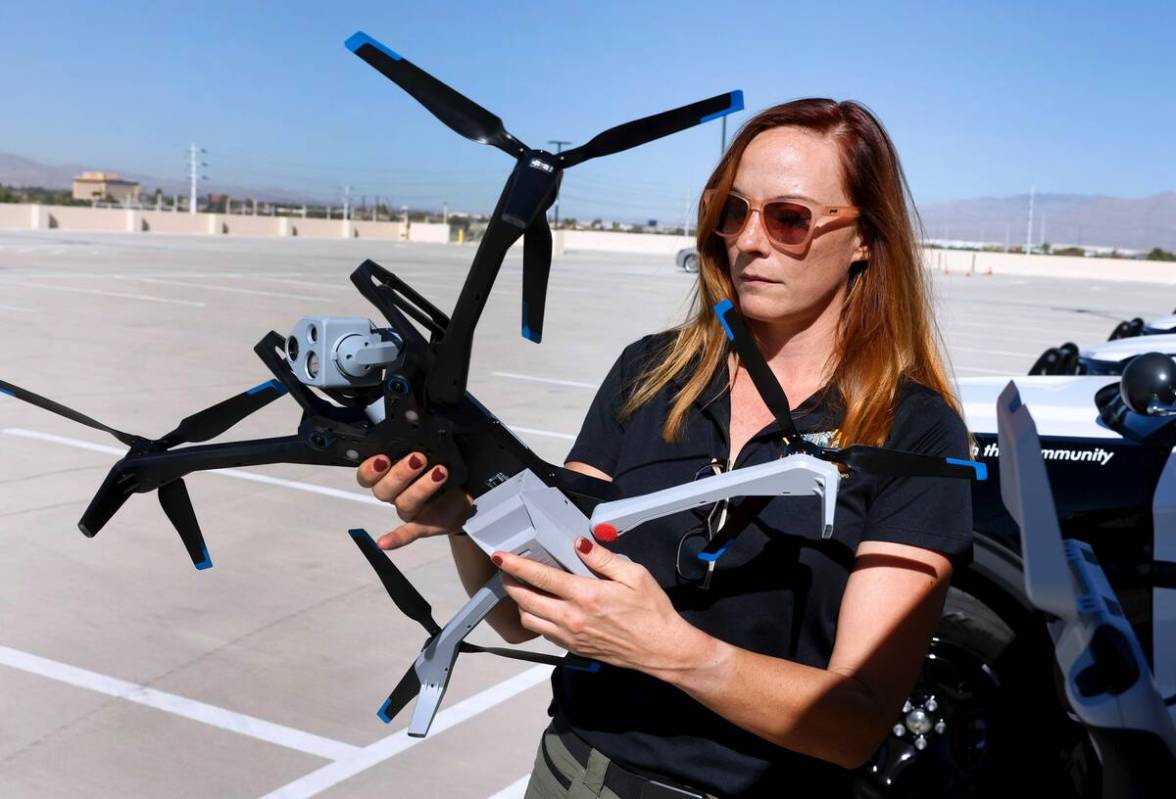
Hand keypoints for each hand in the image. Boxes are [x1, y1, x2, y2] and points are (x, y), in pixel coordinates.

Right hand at [357, 452, 472, 549]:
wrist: (468, 491)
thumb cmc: (446, 467)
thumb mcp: (435, 450)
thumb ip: (424, 441)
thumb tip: (422, 421)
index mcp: (391, 473)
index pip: (367, 474)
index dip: (370, 468)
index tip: (383, 457)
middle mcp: (395, 494)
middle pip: (383, 490)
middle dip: (400, 473)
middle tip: (419, 459)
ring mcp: (410, 511)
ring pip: (403, 503)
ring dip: (420, 488)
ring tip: (440, 472)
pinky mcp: (424, 526)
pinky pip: (407, 534)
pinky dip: (395, 539)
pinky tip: (383, 543)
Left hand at [495, 537, 704, 676]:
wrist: (661, 650)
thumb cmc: (652, 612)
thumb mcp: (634, 575)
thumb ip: (603, 558)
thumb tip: (579, 544)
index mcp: (585, 595)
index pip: (540, 577)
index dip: (515, 565)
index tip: (500, 556)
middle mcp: (572, 618)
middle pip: (524, 601)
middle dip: (510, 583)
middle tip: (507, 570)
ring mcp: (570, 636)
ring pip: (529, 620)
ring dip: (521, 604)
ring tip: (524, 589)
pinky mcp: (574, 648)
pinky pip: (544, 633)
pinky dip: (536, 619)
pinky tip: (545, 607)